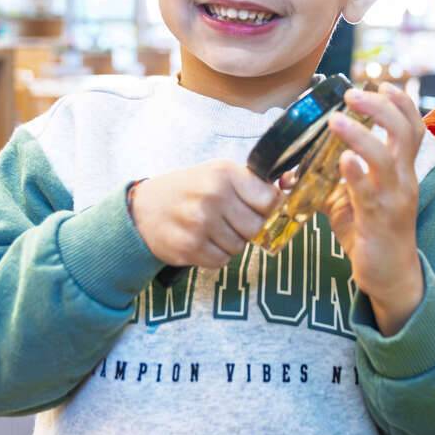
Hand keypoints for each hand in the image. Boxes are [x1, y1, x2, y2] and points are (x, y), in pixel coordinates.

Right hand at [129, 161, 276, 268]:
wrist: (143, 208)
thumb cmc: (188, 189)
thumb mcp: (218, 173)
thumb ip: (253, 182)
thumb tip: (290, 184)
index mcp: (224, 173)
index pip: (269, 199)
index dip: (269, 209)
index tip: (261, 209)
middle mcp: (213, 195)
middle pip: (256, 227)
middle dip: (248, 228)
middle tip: (232, 221)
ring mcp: (200, 223)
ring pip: (239, 247)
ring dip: (230, 243)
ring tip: (213, 229)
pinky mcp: (189, 247)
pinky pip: (221, 261)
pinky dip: (216, 256)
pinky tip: (202, 241)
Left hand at [325, 84, 425, 334]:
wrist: (391, 277)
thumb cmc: (372, 234)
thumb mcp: (352, 200)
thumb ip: (330, 181)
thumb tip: (291, 172)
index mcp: (402, 171)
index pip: (412, 127)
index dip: (401, 103)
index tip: (382, 84)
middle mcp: (404, 180)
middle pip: (403, 133)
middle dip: (380, 108)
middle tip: (353, 94)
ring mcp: (394, 200)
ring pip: (386, 158)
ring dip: (361, 135)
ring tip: (337, 120)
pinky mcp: (379, 221)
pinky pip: (369, 193)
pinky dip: (355, 173)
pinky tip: (342, 159)